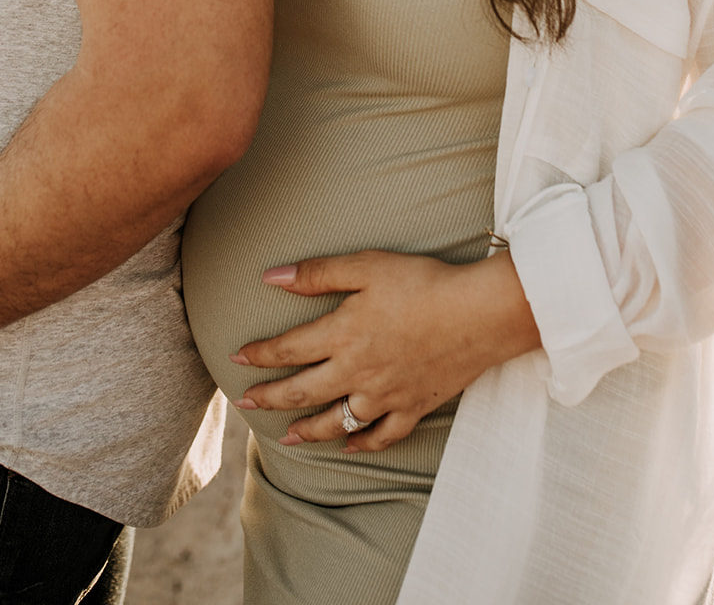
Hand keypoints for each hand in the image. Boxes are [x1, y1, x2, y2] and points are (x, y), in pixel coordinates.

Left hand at [229, 248, 539, 452]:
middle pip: (303, 391)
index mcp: (342, 335)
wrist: (478, 314)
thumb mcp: (366, 266)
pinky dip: (362, 444)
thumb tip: (269, 276)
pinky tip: (349, 446)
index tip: (235, 358)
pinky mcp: (413, 407)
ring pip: (337, 422)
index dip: (259, 354)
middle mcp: (357, 372)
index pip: (288, 349)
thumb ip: (316, 273)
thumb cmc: (422, 283)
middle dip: (270, 398)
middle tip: (245, 403)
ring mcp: (385, 395)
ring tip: (286, 438)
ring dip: (307, 430)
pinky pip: (382, 436)